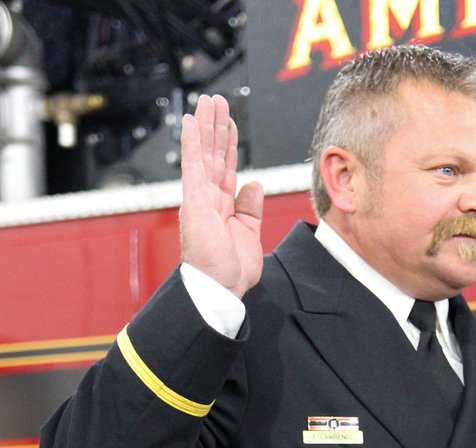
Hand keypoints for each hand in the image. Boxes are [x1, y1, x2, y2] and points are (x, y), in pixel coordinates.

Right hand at [180, 94, 264, 298]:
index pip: (226, 169)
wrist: (221, 289)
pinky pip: (192, 165)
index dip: (229, 145)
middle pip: (214, 155)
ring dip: (206, 126)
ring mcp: (199, 198)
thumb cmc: (231, 271)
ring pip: (203, 153)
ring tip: (208, 102)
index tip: (230, 125)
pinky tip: (191, 121)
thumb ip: (251, 208)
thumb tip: (254, 184)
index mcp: (222, 208)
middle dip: (217, 127)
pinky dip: (192, 142)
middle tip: (217, 102)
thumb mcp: (249, 233)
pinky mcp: (193, 201)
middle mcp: (208, 200)